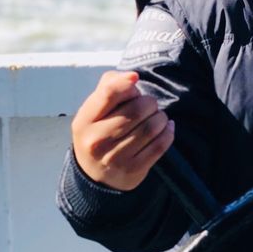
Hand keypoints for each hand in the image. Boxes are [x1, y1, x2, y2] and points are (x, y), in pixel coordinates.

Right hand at [71, 70, 174, 190]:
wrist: (95, 175)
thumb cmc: (99, 131)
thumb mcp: (95, 109)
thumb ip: (111, 85)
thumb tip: (133, 77)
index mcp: (85, 121)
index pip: (109, 93)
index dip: (126, 83)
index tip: (135, 79)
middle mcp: (97, 141)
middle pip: (137, 109)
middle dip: (149, 103)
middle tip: (148, 106)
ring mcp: (115, 158)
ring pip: (151, 127)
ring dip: (160, 117)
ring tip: (156, 117)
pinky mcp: (133, 170)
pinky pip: (160, 144)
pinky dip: (168, 132)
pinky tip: (165, 127)